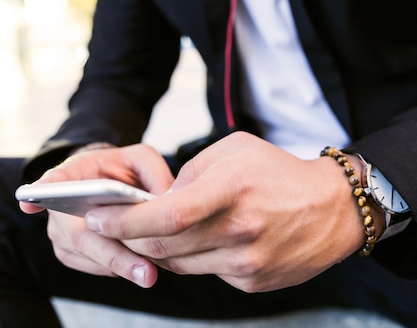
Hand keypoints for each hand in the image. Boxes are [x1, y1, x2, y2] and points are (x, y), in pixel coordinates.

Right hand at [19, 143, 173, 286]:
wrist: (109, 183)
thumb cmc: (122, 168)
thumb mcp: (141, 158)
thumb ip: (155, 173)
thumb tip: (166, 201)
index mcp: (71, 174)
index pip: (53, 180)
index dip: (43, 191)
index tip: (30, 203)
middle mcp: (57, 205)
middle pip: (80, 234)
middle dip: (114, 255)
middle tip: (144, 270)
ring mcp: (60, 233)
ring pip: (91, 256)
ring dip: (121, 265)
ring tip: (148, 271)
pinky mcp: (70, 254)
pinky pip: (97, 267)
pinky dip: (118, 267)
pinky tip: (139, 263)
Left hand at [84, 132, 363, 292]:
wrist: (331, 208)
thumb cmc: (278, 171)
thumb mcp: (235, 149)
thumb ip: (192, 172)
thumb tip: (161, 198)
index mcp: (232, 189)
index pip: (168, 214)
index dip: (126, 221)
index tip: (96, 218)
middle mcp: (239, 230)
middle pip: (166, 246)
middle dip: (130, 238)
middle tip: (110, 226)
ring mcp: (247, 261)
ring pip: (181, 264)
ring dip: (157, 250)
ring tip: (148, 232)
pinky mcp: (252, 281)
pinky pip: (206, 273)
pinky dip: (192, 258)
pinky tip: (198, 240)